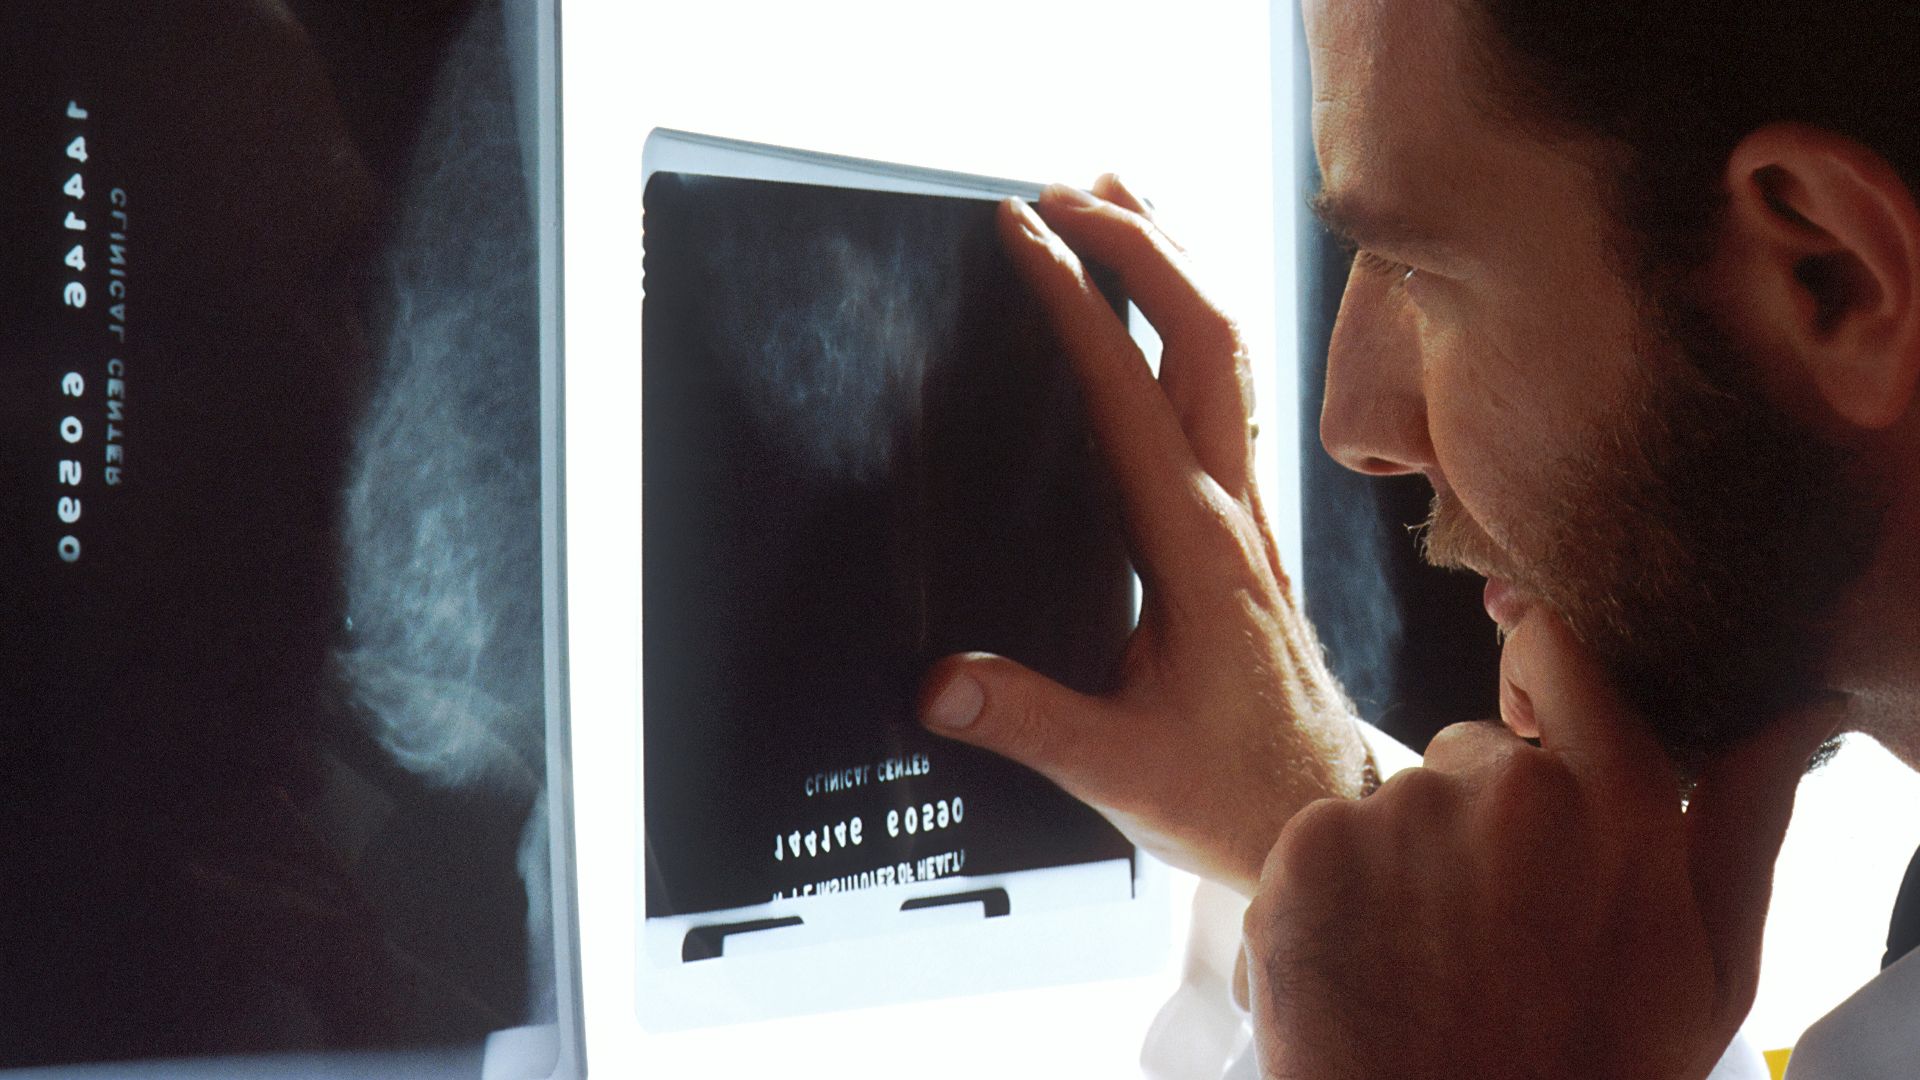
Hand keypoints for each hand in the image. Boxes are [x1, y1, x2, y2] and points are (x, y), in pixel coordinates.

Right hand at [916, 176, 1368, 894]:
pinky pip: (1226, 394)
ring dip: (1177, 265)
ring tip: (1121, 198)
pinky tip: (1161, 314)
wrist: (1325, 811)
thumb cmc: (1235, 791)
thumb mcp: (1122, 771)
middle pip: (1205, 335)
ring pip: (1228, 353)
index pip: (1129, 391)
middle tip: (1064, 190)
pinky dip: (1190, 324)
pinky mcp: (1245, 527)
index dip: (1075, 301)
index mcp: (1195, 548)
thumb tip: (934, 682)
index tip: (1024, 234)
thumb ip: (1027, 721)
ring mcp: (1248, 512)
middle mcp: (1232, 510)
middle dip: (1140, 244)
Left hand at [1241, 609, 1838, 1079]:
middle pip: (1470, 754)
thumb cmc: (1591, 1072)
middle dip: (1477, 822)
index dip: (1537, 675)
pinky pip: (1320, 841)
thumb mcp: (1707, 967)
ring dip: (1402, 868)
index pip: (1563, 654)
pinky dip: (1329, 896)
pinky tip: (1366, 970)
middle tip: (1490, 935)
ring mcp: (1399, 812)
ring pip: (1394, 808)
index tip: (1527, 721)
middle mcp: (1507, 785)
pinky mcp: (1309, 847)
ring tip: (1428, 970)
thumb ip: (1743, 822)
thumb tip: (1794, 709)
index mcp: (1619, 801)